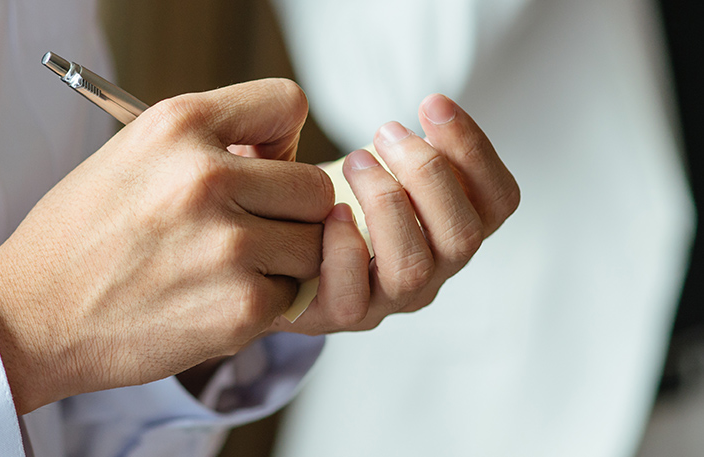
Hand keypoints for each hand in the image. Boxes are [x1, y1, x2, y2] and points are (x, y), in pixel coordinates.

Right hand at [0, 79, 332, 413]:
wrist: (33, 316)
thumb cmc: (76, 240)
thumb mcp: (130, 155)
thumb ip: (204, 143)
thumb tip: (274, 154)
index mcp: (177, 125)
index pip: (287, 104)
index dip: (280, 139)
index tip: (257, 165)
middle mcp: (205, 175)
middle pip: (313, 186)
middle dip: (288, 211)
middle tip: (247, 229)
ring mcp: (227, 243)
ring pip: (313, 244)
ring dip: (281, 261)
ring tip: (227, 267)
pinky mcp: (240, 304)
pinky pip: (291, 295)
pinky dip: (260, 304)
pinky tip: (209, 300)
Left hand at [271, 94, 519, 334]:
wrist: (263, 260)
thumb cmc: (321, 202)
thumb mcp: (363, 166)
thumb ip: (399, 145)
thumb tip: (430, 105)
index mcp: (447, 232)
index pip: (498, 202)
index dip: (476, 150)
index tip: (433, 103)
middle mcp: (428, 273)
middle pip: (464, 236)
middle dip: (430, 173)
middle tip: (385, 131)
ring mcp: (383, 301)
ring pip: (414, 268)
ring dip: (388, 204)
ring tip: (354, 161)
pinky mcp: (333, 316)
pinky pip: (353, 298)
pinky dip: (345, 250)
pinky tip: (329, 212)